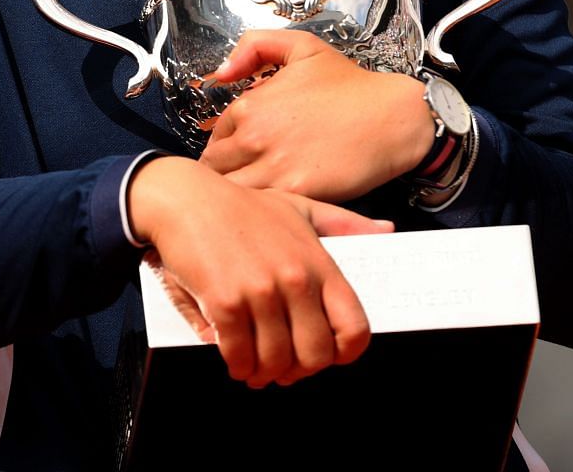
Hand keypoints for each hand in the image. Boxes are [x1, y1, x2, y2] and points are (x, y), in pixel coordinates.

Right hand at [127, 156, 389, 387]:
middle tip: (283, 367)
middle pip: (314, 356)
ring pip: (274, 363)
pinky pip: (238, 356)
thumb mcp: (300, 207)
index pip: (354, 328)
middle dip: (298, 370)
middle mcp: (294, 280)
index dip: (344, 353)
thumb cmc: (242, 206)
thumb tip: (386, 230)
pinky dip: (237, 365)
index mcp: (318, 264)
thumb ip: (344, 224)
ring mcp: (259, 293)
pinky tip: (233, 357)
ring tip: (255, 366)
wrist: (185, 198)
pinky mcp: (225, 303)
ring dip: (264, 373)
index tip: (326, 354)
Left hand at [199, 30, 433, 201]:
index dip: (224, 148)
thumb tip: (222, 72)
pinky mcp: (296, 193)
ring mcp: (273, 168)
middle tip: (242, 180)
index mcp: (250, 106)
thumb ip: (255, 47)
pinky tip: (276, 206)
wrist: (394, 118)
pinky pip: (261, 208)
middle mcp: (254, 137)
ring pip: (231, 193)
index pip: (214, 138)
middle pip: (214, 170)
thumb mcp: (302, 47)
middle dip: (224, 175)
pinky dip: (262, 210)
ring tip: (255, 196)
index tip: (238, 155)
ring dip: (237, 196)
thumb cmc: (353, 87)